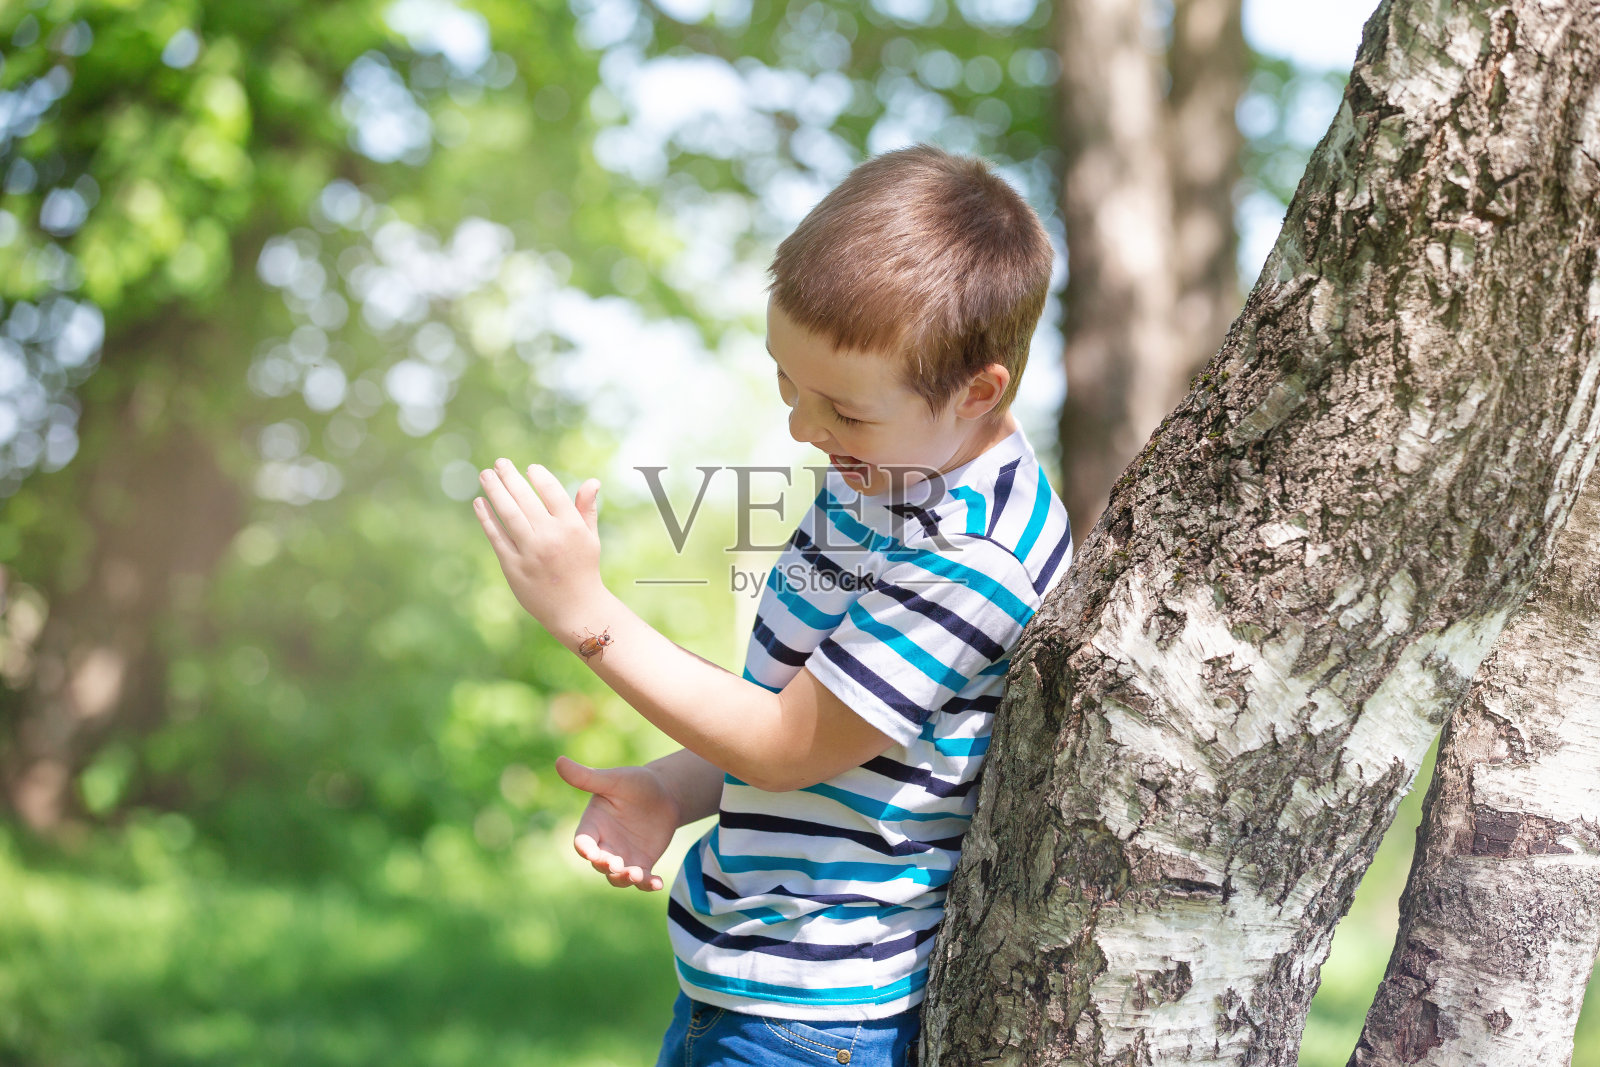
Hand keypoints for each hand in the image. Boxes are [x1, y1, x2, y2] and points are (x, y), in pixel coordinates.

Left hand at [472, 459, 605, 636]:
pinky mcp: (513, 567)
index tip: (530, 468)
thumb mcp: (590, 538)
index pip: (552, 493)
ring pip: (508, 514)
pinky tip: (480, 502)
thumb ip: (586, 508)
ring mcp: (530, 553)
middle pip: (525, 500)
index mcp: (571, 528)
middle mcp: (550, 538)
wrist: (575, 609)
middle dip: (510, 478)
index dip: (539, 477)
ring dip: (495, 491)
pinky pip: (497, 537)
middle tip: (499, 463)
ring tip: (486, 475)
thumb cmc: (583, 569)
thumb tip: (592, 481)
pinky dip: (486, 518)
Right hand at [556, 755, 679, 890]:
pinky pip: (641, 880)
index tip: (591, 853)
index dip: (585, 849)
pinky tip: (658, 883)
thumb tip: (559, 761)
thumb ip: (588, 777)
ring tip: (637, 874)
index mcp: (593, 825)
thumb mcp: (614, 779)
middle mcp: (605, 845)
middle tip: (616, 865)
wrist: (665, 794)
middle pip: (598, 864)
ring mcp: (622, 857)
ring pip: (617, 877)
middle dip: (605, 866)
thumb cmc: (635, 783)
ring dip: (625, 879)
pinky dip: (648, 884)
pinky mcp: (642, 864)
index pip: (583, 842)